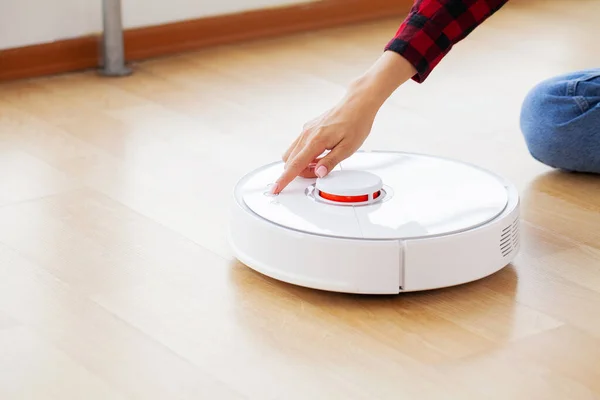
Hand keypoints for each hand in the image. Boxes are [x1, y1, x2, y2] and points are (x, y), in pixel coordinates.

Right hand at [270, 51, 417, 193]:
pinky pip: (298, 146)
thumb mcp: (348, 148)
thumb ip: (330, 162)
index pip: (296, 165)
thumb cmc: (356, 123)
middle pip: (291, 162)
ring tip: (322, 162)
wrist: (357, 104)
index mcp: (316, 140)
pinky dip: (304, 155)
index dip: (284, 179)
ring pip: (293, 154)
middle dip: (301, 172)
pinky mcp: (308, 129)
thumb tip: (319, 174)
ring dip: (302, 163)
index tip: (276, 188)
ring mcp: (306, 130)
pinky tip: (320, 154)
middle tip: (320, 171)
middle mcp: (307, 134)